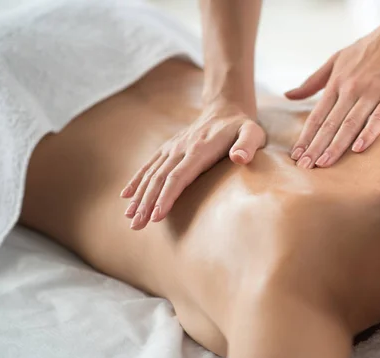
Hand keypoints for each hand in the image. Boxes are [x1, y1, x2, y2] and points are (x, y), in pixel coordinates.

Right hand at [120, 100, 265, 229]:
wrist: (226, 108)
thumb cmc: (242, 127)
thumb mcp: (253, 133)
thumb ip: (247, 145)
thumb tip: (239, 158)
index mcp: (200, 149)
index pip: (179, 176)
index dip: (167, 196)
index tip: (156, 215)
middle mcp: (181, 148)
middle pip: (160, 178)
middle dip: (147, 203)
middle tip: (137, 225)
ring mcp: (173, 148)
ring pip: (151, 174)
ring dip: (139, 196)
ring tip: (130, 218)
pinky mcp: (169, 148)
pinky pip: (149, 165)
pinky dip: (137, 180)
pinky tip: (126, 196)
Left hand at [285, 25, 379, 168]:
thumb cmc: (370, 48)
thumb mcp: (336, 59)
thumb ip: (313, 81)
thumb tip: (288, 95)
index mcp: (337, 83)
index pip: (317, 116)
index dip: (306, 137)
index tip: (296, 156)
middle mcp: (351, 89)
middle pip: (330, 124)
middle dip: (315, 147)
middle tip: (305, 166)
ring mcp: (372, 93)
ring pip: (350, 124)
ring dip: (336, 146)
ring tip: (324, 164)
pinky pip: (378, 118)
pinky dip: (368, 134)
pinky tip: (358, 149)